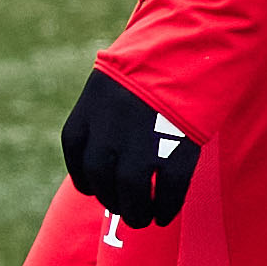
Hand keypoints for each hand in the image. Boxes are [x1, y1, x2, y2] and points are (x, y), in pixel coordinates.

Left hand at [58, 68, 198, 227]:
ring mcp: (142, 145)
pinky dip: (166, 207)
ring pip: (131, 194)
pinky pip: (168, 191)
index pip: (77, 160)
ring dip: (137, 212)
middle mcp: (108, 134)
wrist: (189, 47)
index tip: (95, 189)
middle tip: (125, 208)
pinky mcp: (176, 151)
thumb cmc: (154, 63)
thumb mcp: (114, 84)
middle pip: (101, 182)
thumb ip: (107, 116)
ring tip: (144, 218)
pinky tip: (166, 214)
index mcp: (87, 115)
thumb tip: (110, 155)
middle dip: (112, 200)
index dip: (87, 180)